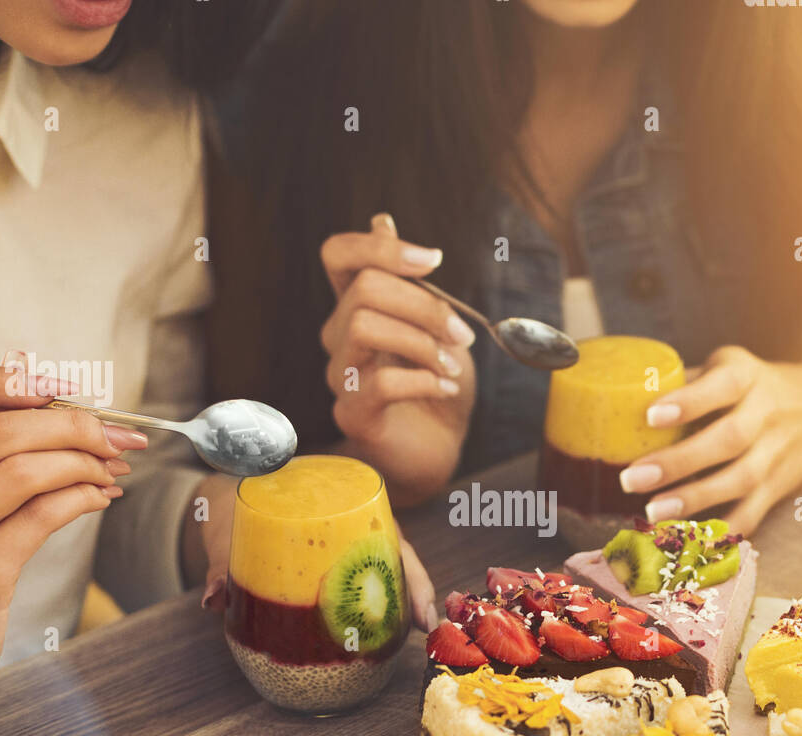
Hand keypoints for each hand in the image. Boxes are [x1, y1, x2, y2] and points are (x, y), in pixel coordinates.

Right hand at [0, 357, 144, 735]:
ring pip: (26, 470)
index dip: (5, 374)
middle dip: (78, 425)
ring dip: (87, 464)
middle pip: (4, 428)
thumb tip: (54, 401)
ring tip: (114, 473)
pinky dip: (84, 499)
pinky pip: (41, 518)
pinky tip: (102, 499)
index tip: (62, 390)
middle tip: (120, 438)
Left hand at [199, 496, 436, 632]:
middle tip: (427, 627)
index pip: (381, 531)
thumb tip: (215, 601)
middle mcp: (346, 519)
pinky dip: (382, 604)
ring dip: (405, 599)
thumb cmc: (229, 516)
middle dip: (417, 588)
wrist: (221, 507)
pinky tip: (393, 632)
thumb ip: (219, 567)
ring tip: (420, 634)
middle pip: (394, 552)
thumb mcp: (226, 537)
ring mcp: (344, 541)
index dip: (408, 568)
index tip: (420, 604)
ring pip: (385, 566)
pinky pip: (367, 579)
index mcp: (329, 502)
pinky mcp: (334, 563)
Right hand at [320, 214, 476, 500]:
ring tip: (452, 365)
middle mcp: (339, 337)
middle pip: (364, 289)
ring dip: (421, 342)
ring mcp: (340, 377)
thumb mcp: (434, 325)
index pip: (338, 253)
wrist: (437, 450)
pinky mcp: (353, 414)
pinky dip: (422, 380)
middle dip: (424, 305)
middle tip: (463, 335)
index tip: (434, 261)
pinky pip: (379, 383)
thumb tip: (381, 219)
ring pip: (364, 327)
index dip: (381, 246)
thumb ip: (409, 280)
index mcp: (357, 306)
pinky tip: (445, 388)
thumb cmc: (435, 383)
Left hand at [617, 346, 801, 535]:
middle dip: (679, 462)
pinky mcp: (780, 487)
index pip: (722, 385)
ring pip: (741, 480)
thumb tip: (622, 401)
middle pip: (728, 439)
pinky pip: (754, 513)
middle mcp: (766, 413)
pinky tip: (691, 544)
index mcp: (747, 377)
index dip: (688, 402)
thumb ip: (684, 384)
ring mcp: (776, 453)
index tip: (651, 415)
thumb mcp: (727, 368)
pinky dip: (724, 531)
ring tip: (652, 512)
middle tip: (632, 479)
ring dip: (695, 500)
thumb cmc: (753, 388)